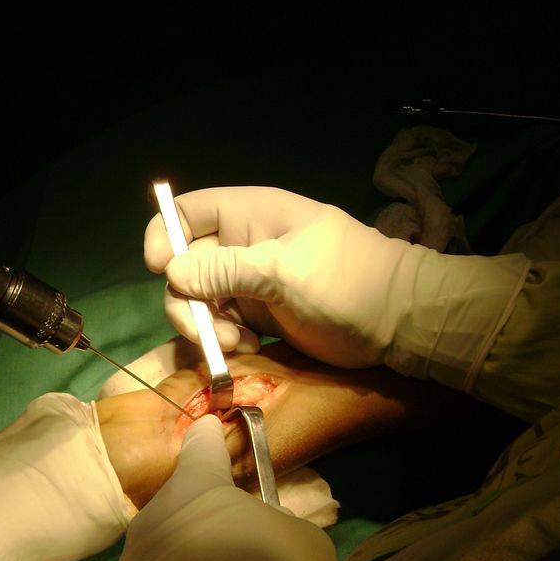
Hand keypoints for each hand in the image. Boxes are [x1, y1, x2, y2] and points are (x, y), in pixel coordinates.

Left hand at [108, 414, 337, 560]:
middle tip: (238, 548)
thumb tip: (270, 527)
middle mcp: (151, 519)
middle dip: (204, 520)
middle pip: (180, 507)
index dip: (211, 437)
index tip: (211, 429)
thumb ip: (284, 523)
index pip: (201, 445)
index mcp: (196, 488)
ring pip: (163, 555)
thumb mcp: (306, 545)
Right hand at [144, 186, 409, 367]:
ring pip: (199, 301)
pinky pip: (222, 325)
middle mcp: (242, 246)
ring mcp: (249, 282)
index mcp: (249, 216)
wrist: (398, 321)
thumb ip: (227, 269)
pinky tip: (250, 348)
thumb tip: (172, 272)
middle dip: (188, 300)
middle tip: (209, 331)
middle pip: (184, 265)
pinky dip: (226, 340)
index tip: (161, 269)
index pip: (187, 212)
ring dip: (207, 326)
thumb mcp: (284, 270)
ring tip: (239, 343)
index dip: (165, 235)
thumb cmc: (346, 281)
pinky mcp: (258, 315)